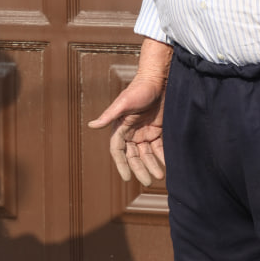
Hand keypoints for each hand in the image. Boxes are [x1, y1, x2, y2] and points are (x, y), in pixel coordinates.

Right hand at [86, 38, 171, 185]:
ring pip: (147, 154)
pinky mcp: (158, 130)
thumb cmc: (138, 89)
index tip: (126, 178)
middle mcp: (132, 132)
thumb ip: (109, 116)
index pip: (118, 151)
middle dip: (140, 169)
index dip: (121, 164)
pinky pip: (159, 147)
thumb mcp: (123, 103)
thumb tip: (91, 125)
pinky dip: (162, 156)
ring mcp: (145, 131)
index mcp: (121, 128)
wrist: (159, 79)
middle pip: (134, 156)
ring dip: (152, 165)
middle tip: (148, 181)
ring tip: (159, 176)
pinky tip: (168, 165)